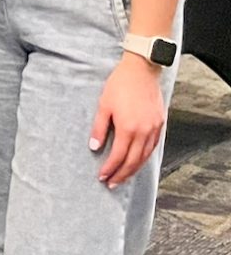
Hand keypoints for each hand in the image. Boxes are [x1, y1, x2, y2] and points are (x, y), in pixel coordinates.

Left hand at [90, 52, 168, 187]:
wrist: (141, 70)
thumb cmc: (120, 85)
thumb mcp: (103, 106)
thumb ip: (99, 128)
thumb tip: (95, 147)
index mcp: (129, 128)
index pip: (119, 156)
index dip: (110, 169)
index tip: (102, 177)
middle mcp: (144, 131)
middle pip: (134, 161)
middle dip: (122, 174)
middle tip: (112, 184)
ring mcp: (154, 128)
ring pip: (145, 156)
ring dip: (134, 169)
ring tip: (123, 176)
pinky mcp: (160, 123)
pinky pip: (153, 146)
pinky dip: (145, 157)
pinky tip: (138, 161)